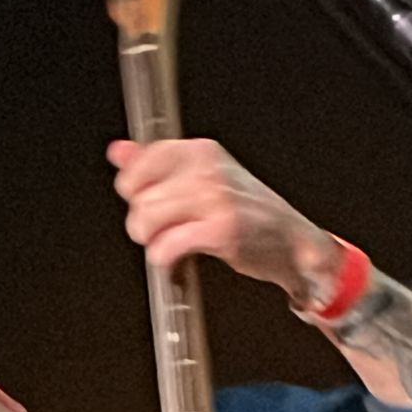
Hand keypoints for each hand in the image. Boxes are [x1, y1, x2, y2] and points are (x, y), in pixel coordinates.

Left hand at [108, 137, 340, 305]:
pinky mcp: (220, 231)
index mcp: (201, 152)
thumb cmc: (248, 213)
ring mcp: (215, 199)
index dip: (134, 190)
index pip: (140, 162)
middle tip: (164, 232)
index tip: (147, 202)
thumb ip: (156, 164)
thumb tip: (117, 151)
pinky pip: (166, 246)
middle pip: (138, 196)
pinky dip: (165, 259)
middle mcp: (208, 170)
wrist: (293, 243)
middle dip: (142, 223)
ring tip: (171, 245)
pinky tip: (178, 259)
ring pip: (147, 220)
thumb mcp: (203, 178)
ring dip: (152, 242)